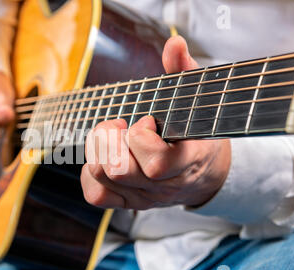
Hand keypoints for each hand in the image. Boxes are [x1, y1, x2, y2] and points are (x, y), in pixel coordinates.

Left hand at [80, 36, 230, 209]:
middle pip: (119, 171)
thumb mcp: (197, 101)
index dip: (142, 137)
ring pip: (103, 179)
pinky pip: (96, 195)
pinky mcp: (127, 202)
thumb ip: (185, 72)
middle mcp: (163, 186)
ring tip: (112, 137)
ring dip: (97, 150)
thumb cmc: (196, 133)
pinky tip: (103, 155)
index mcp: (187, 162)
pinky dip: (90, 174)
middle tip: (121, 125)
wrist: (203, 172)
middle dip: (110, 140)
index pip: (156, 164)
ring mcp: (143, 197)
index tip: (146, 120)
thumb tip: (173, 44)